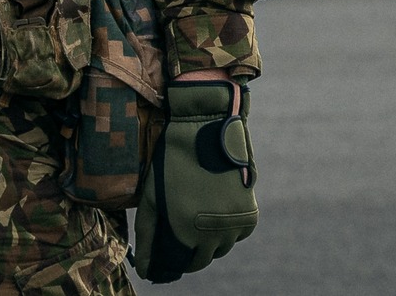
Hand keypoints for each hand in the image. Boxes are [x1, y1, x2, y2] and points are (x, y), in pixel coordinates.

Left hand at [134, 77, 258, 282]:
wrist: (205, 126)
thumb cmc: (172, 159)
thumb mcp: (151, 196)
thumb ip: (147, 235)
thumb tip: (145, 269)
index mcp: (185, 231)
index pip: (183, 264)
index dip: (176, 259)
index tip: (172, 249)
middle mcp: (212, 233)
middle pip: (204, 259)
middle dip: (193, 251)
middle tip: (186, 233)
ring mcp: (234, 224)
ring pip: (223, 247)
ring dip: (213, 240)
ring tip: (201, 218)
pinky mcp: (250, 212)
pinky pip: (240, 233)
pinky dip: (231, 229)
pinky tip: (219, 211)